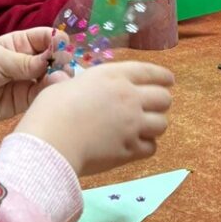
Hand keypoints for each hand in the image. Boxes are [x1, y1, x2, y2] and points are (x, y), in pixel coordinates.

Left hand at [0, 28, 70, 129]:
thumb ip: (25, 62)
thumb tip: (52, 59)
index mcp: (21, 43)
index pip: (45, 37)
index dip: (57, 40)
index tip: (64, 45)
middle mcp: (28, 61)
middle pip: (53, 57)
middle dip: (61, 59)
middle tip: (62, 63)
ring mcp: (28, 81)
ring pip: (52, 76)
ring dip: (59, 75)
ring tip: (59, 77)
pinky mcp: (25, 100)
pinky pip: (42, 94)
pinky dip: (50, 91)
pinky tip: (53, 88)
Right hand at [18, 61, 173, 176]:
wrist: (52, 143)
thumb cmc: (51, 110)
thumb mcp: (62, 86)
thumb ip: (74, 84)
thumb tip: (65, 80)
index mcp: (113, 76)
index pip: (149, 71)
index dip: (163, 76)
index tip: (169, 80)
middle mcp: (129, 97)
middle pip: (164, 98)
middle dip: (161, 102)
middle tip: (152, 107)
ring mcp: (133, 124)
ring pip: (162, 124)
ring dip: (155, 125)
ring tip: (144, 128)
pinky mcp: (130, 150)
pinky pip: (151, 148)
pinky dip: (146, 147)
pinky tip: (135, 146)